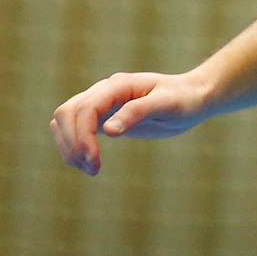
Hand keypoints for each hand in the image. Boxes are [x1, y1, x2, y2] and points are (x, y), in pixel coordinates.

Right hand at [49, 71, 211, 175]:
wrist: (192, 97)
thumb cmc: (183, 99)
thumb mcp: (167, 105)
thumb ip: (137, 113)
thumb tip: (107, 130)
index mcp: (118, 85)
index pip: (85, 108)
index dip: (82, 136)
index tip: (94, 162)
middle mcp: (105, 91)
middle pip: (66, 113)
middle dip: (72, 143)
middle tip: (93, 169)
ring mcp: (101, 102)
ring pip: (64, 120)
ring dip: (69, 146)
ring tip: (91, 169)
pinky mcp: (103, 115)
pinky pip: (75, 127)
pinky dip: (73, 145)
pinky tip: (88, 163)